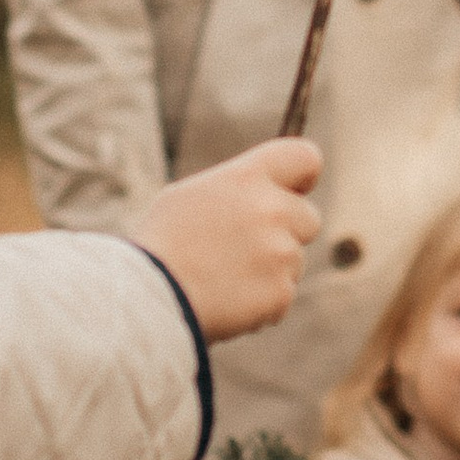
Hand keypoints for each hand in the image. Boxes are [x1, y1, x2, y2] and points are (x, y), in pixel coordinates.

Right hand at [132, 139, 322, 339]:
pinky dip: (263, 302)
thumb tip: (263, 192)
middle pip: (309, 218)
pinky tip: (228, 301)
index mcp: (248, 178)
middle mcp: (271, 210)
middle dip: (287, 232)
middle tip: (246, 248)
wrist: (149, 296)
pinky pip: (283, 295)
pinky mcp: (281, 292)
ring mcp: (280, 253)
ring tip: (224, 278)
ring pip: (294, 261)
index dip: (303, 176)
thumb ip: (237, 190)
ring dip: (271, 270)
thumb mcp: (192, 196)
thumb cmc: (163, 244)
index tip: (295, 189)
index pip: (305, 157)